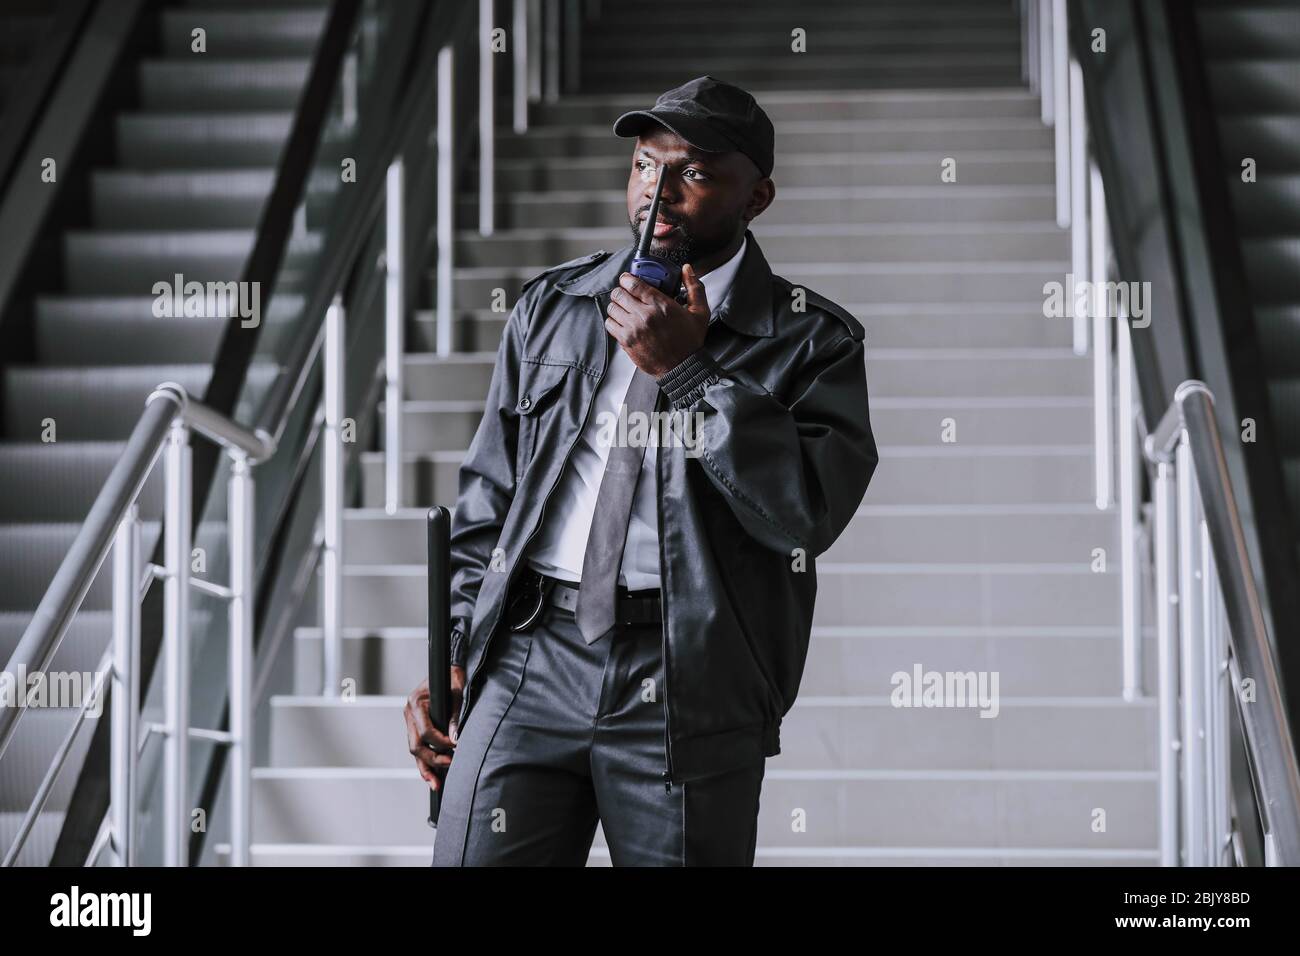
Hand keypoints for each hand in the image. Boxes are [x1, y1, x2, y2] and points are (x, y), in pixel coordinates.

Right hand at [404, 666, 465, 791]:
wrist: (450, 667)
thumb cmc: (453, 676)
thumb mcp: (457, 691)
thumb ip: (454, 715)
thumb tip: (455, 739)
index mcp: (415, 702)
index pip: (426, 731)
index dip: (441, 743)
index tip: (456, 747)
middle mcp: (409, 713)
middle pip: (416, 745)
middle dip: (432, 760)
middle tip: (450, 765)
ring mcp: (411, 721)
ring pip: (415, 750)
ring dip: (426, 768)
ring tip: (437, 784)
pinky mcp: (416, 726)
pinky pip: (419, 748)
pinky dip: (425, 763)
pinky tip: (433, 777)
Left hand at [605, 263, 709, 377]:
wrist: (683, 368)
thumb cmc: (690, 342)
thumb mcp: (700, 312)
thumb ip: (694, 287)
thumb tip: (688, 269)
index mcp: (661, 305)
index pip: (633, 283)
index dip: (626, 278)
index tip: (627, 279)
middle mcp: (645, 316)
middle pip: (618, 294)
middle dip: (621, 291)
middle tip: (626, 294)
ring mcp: (633, 329)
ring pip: (612, 308)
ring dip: (616, 306)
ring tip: (624, 308)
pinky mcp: (626, 342)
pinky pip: (610, 324)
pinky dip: (613, 321)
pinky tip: (622, 322)